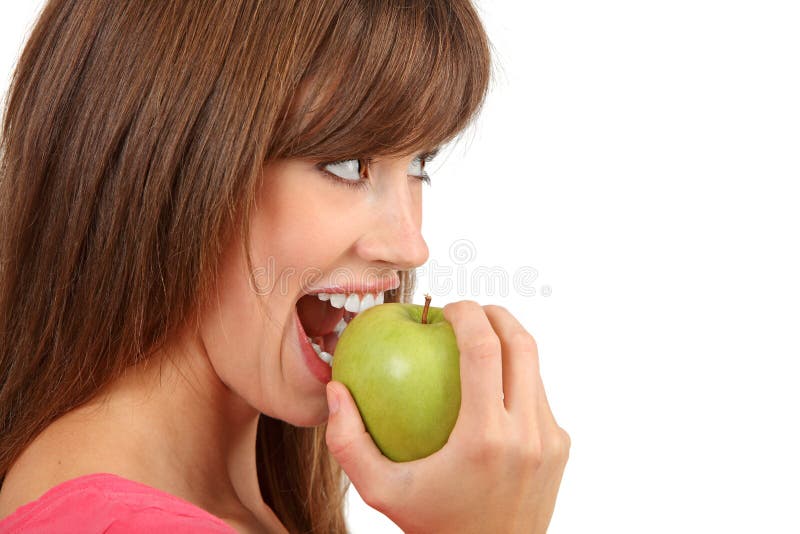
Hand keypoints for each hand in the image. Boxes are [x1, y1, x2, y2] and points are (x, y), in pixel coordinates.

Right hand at [325, 300, 569, 533]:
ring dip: (507, 345)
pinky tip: (488, 387)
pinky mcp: (561, 448)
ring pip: (535, 368)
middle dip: (495, 314)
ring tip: (476, 344)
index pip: (485, 350)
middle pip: (523, 344)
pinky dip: (515, 378)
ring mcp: (551, 440)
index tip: (448, 308)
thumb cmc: (433, 526)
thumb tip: (337, 391)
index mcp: (485, 439)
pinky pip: (538, 396)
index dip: (468, 314)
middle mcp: (527, 434)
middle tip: (467, 312)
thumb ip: (348, 443)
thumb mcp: (381, 492)